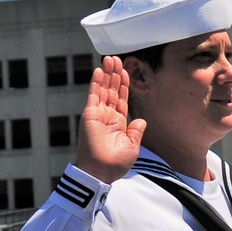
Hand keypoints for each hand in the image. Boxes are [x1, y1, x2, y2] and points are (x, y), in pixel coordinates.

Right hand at [74, 56, 146, 183]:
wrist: (101, 172)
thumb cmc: (115, 164)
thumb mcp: (132, 146)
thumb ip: (136, 131)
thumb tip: (141, 120)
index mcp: (118, 123)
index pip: (121, 99)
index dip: (123, 85)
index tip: (125, 71)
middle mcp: (107, 116)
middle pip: (111, 90)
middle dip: (115, 74)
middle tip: (116, 59)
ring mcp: (98, 114)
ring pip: (103, 89)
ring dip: (107, 74)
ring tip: (109, 59)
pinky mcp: (89, 115)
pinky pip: (93, 96)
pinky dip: (96, 83)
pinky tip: (99, 71)